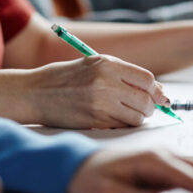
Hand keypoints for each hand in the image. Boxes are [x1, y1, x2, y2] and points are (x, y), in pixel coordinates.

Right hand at [25, 55, 169, 128]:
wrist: (34, 94)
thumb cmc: (65, 78)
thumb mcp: (93, 65)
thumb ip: (123, 73)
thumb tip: (156, 89)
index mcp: (106, 65)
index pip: (147, 79)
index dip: (156, 89)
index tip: (157, 95)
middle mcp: (105, 83)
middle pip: (146, 100)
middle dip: (150, 107)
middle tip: (144, 107)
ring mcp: (99, 104)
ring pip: (137, 117)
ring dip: (138, 117)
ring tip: (127, 113)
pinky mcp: (94, 121)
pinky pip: (122, 127)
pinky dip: (124, 125)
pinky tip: (114, 119)